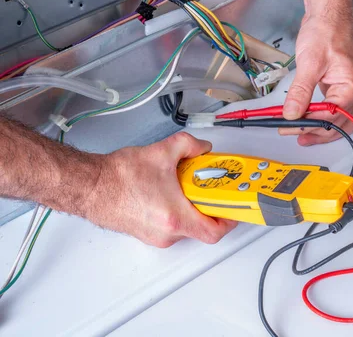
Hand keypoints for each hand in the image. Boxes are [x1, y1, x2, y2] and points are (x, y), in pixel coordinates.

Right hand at [83, 132, 236, 247]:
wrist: (89, 186)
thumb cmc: (117, 178)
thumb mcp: (162, 152)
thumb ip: (190, 146)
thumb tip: (202, 148)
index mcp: (175, 218)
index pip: (214, 231)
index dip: (229, 219)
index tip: (233, 207)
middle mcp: (166, 233)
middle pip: (202, 228)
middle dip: (209, 207)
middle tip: (209, 189)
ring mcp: (154, 236)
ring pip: (185, 226)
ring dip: (191, 208)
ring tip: (186, 187)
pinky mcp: (145, 233)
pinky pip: (170, 226)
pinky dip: (176, 211)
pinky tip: (169, 192)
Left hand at [281, 13, 352, 145]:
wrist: (329, 13)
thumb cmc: (327, 30)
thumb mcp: (310, 63)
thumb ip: (301, 92)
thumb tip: (292, 112)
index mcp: (351, 87)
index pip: (331, 117)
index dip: (309, 124)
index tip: (290, 126)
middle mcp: (352, 91)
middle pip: (337, 123)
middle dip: (315, 131)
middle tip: (293, 134)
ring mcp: (345, 89)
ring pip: (335, 119)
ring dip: (318, 129)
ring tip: (299, 133)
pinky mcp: (336, 85)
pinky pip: (330, 108)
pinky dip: (318, 116)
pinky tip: (306, 118)